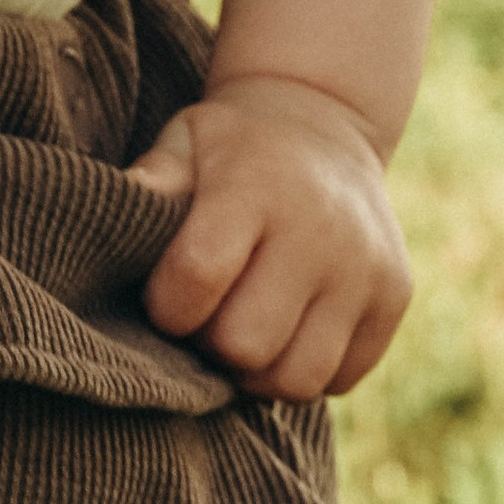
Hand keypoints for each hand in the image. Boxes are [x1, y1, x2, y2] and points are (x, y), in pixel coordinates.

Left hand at [126, 74, 412, 399]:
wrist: (325, 123)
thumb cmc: (234, 146)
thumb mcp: (186, 140)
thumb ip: (150, 183)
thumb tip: (108, 219)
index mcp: (255, 185)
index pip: (197, 276)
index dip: (166, 304)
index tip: (164, 294)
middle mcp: (318, 229)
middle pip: (246, 344)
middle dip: (210, 344)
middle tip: (204, 317)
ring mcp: (364, 267)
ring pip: (297, 379)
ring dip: (257, 370)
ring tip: (241, 329)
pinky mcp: (394, 297)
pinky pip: (340, 379)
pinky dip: (304, 370)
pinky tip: (286, 328)